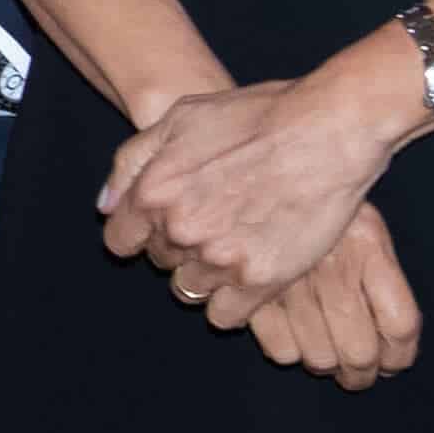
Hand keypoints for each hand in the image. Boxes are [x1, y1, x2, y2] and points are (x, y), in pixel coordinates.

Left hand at [97, 66, 404, 326]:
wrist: (328, 131)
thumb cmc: (257, 116)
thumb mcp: (180, 118)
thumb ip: (132, 162)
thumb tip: (105, 208)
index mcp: (152, 192)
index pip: (120, 241)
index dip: (140, 234)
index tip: (164, 227)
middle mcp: (179, 230)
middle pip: (160, 262)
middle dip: (180, 246)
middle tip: (218, 220)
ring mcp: (219, 259)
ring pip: (190, 290)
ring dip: (207, 274)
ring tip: (239, 242)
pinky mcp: (260, 280)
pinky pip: (225, 316)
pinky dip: (234, 302)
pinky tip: (251, 274)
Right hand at [237, 207, 421, 389]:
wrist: (260, 165)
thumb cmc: (315, 196)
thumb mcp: (360, 222)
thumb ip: (379, 275)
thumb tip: (390, 344)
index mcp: (369, 247)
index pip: (401, 326)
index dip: (400, 356)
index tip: (392, 364)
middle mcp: (334, 268)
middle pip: (360, 353)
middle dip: (361, 374)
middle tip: (356, 374)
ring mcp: (292, 282)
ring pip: (319, 358)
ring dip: (324, 363)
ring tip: (322, 354)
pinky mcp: (252, 291)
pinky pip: (280, 349)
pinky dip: (286, 349)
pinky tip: (287, 332)